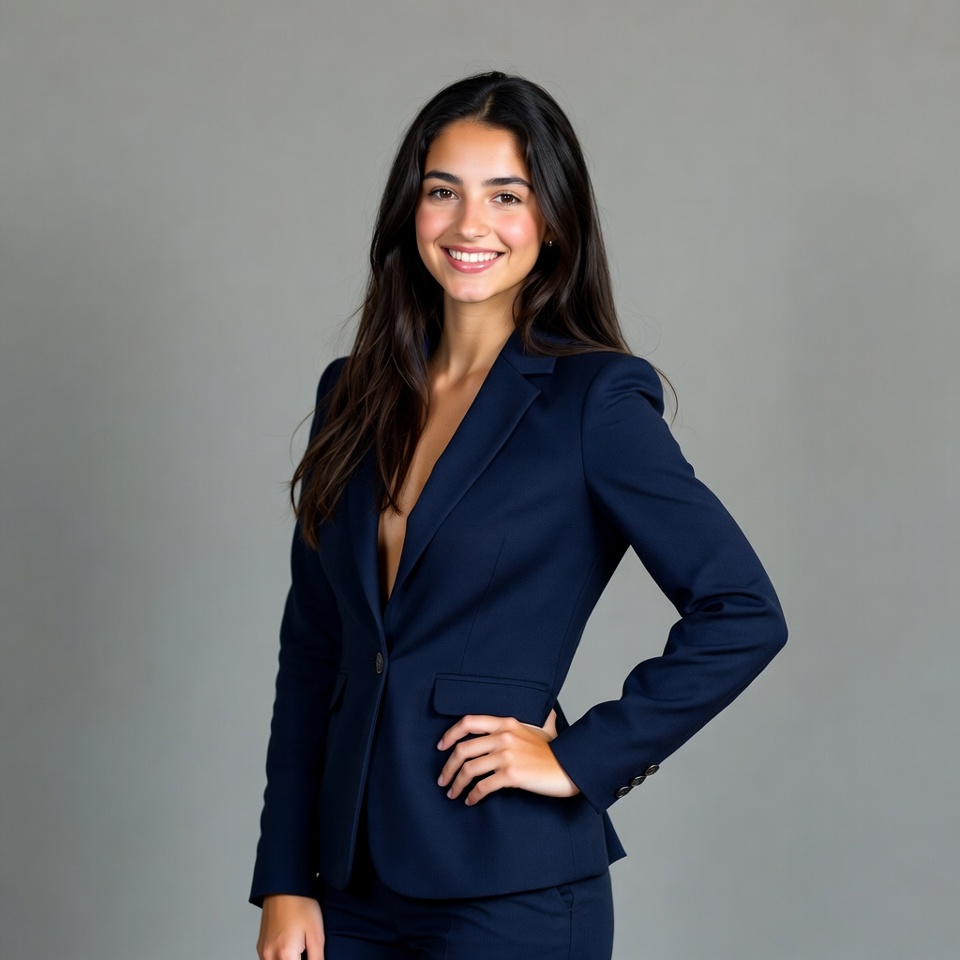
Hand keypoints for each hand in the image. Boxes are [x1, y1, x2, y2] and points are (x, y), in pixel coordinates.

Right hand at [257, 894, 323, 959]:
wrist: (284, 885)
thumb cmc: (300, 904)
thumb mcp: (316, 934)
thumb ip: (317, 959)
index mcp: (285, 955)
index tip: (312, 956)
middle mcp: (269, 956)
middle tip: (306, 951)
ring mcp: (263, 952)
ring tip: (300, 950)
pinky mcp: (260, 946)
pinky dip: (281, 959)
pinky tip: (291, 949)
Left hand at [436, 709, 579, 804]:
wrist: (571, 768)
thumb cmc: (556, 752)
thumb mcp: (542, 729)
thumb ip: (534, 721)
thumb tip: (544, 714)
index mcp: (506, 723)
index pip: (468, 722)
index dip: (450, 734)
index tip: (441, 747)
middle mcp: (503, 736)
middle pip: (462, 749)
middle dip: (447, 767)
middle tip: (443, 779)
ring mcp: (507, 755)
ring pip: (469, 769)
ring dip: (456, 784)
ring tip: (453, 793)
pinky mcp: (511, 775)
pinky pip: (482, 786)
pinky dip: (472, 795)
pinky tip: (470, 800)